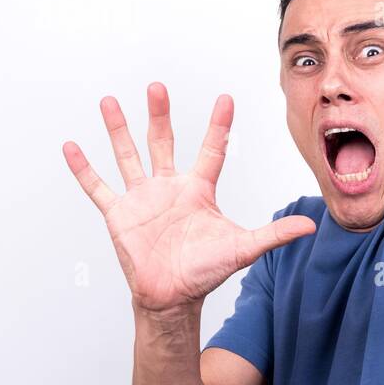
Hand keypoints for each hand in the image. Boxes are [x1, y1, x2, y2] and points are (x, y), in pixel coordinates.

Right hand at [63, 83, 315, 312]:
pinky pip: (98, 186)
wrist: (173, 297)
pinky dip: (84, 168)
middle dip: (160, 115)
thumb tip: (311, 226)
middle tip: (157, 86)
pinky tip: (72, 146)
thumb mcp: (244, 248)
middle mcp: (169, 187)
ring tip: (110, 102)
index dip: (218, 125)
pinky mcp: (119, 215)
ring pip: (128, 155)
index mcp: (199, 190)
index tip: (225, 98)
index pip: (211, 149)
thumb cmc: (206, 272)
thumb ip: (275, 233)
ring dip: (118, 129)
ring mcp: (142, 199)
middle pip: (163, 142)